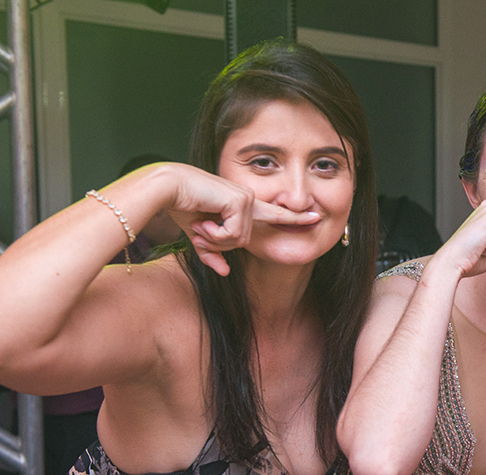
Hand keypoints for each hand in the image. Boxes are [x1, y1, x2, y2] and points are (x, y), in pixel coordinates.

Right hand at [157, 164, 317, 275]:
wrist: (167, 188)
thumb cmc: (182, 206)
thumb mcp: (199, 235)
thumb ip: (213, 252)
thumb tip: (225, 272)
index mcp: (244, 207)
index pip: (275, 214)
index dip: (296, 218)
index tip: (316, 217)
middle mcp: (250, 201)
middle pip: (244, 241)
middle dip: (219, 243)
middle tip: (201, 229)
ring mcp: (248, 199)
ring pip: (239, 240)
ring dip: (215, 238)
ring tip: (201, 223)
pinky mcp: (241, 201)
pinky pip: (233, 234)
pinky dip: (215, 233)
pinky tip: (204, 220)